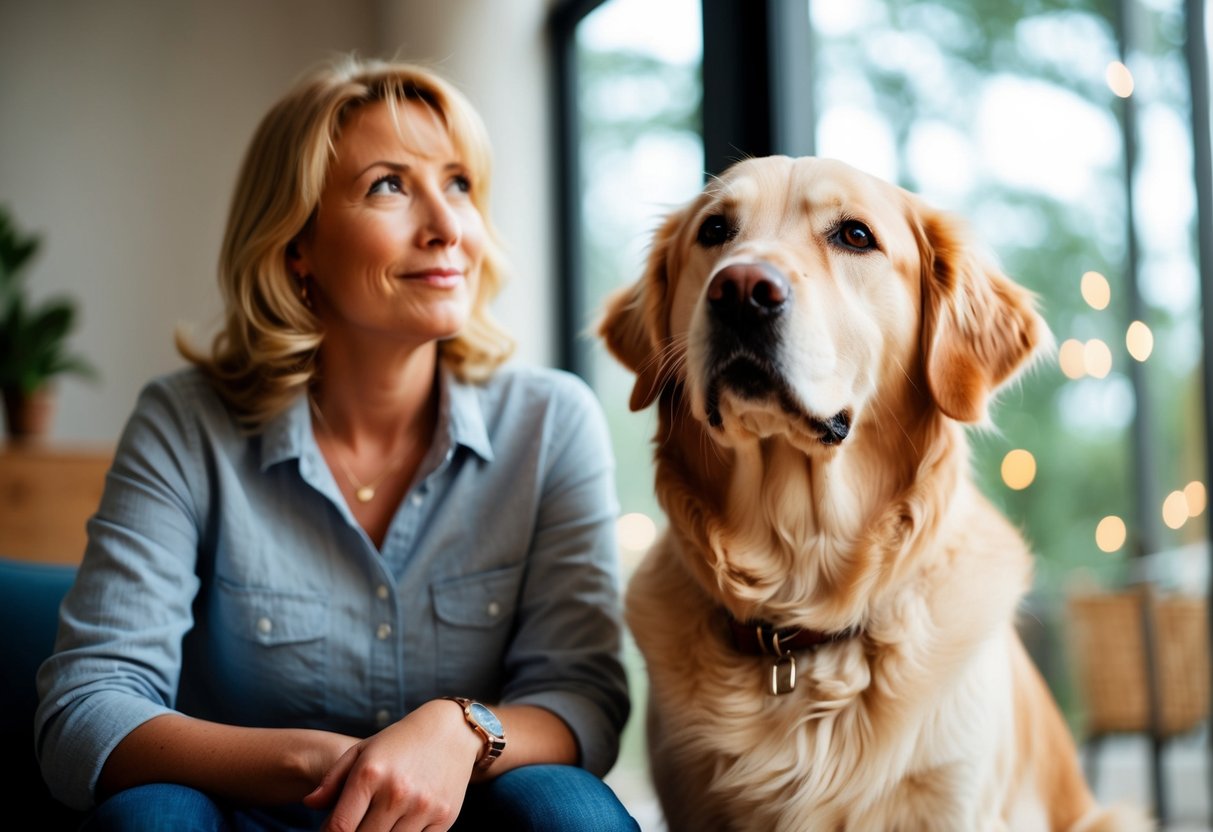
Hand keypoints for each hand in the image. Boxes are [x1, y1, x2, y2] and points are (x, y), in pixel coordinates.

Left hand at [305, 699, 482, 831]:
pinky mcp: (444, 818)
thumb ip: (332, 780)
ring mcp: (422, 807)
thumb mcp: (362, 751)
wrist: (451, 732)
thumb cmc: (399, 742)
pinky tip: (397, 828)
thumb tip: (309, 804)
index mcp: (370, 774)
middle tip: (355, 827)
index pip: (339, 828)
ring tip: (376, 826)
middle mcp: (396, 792)